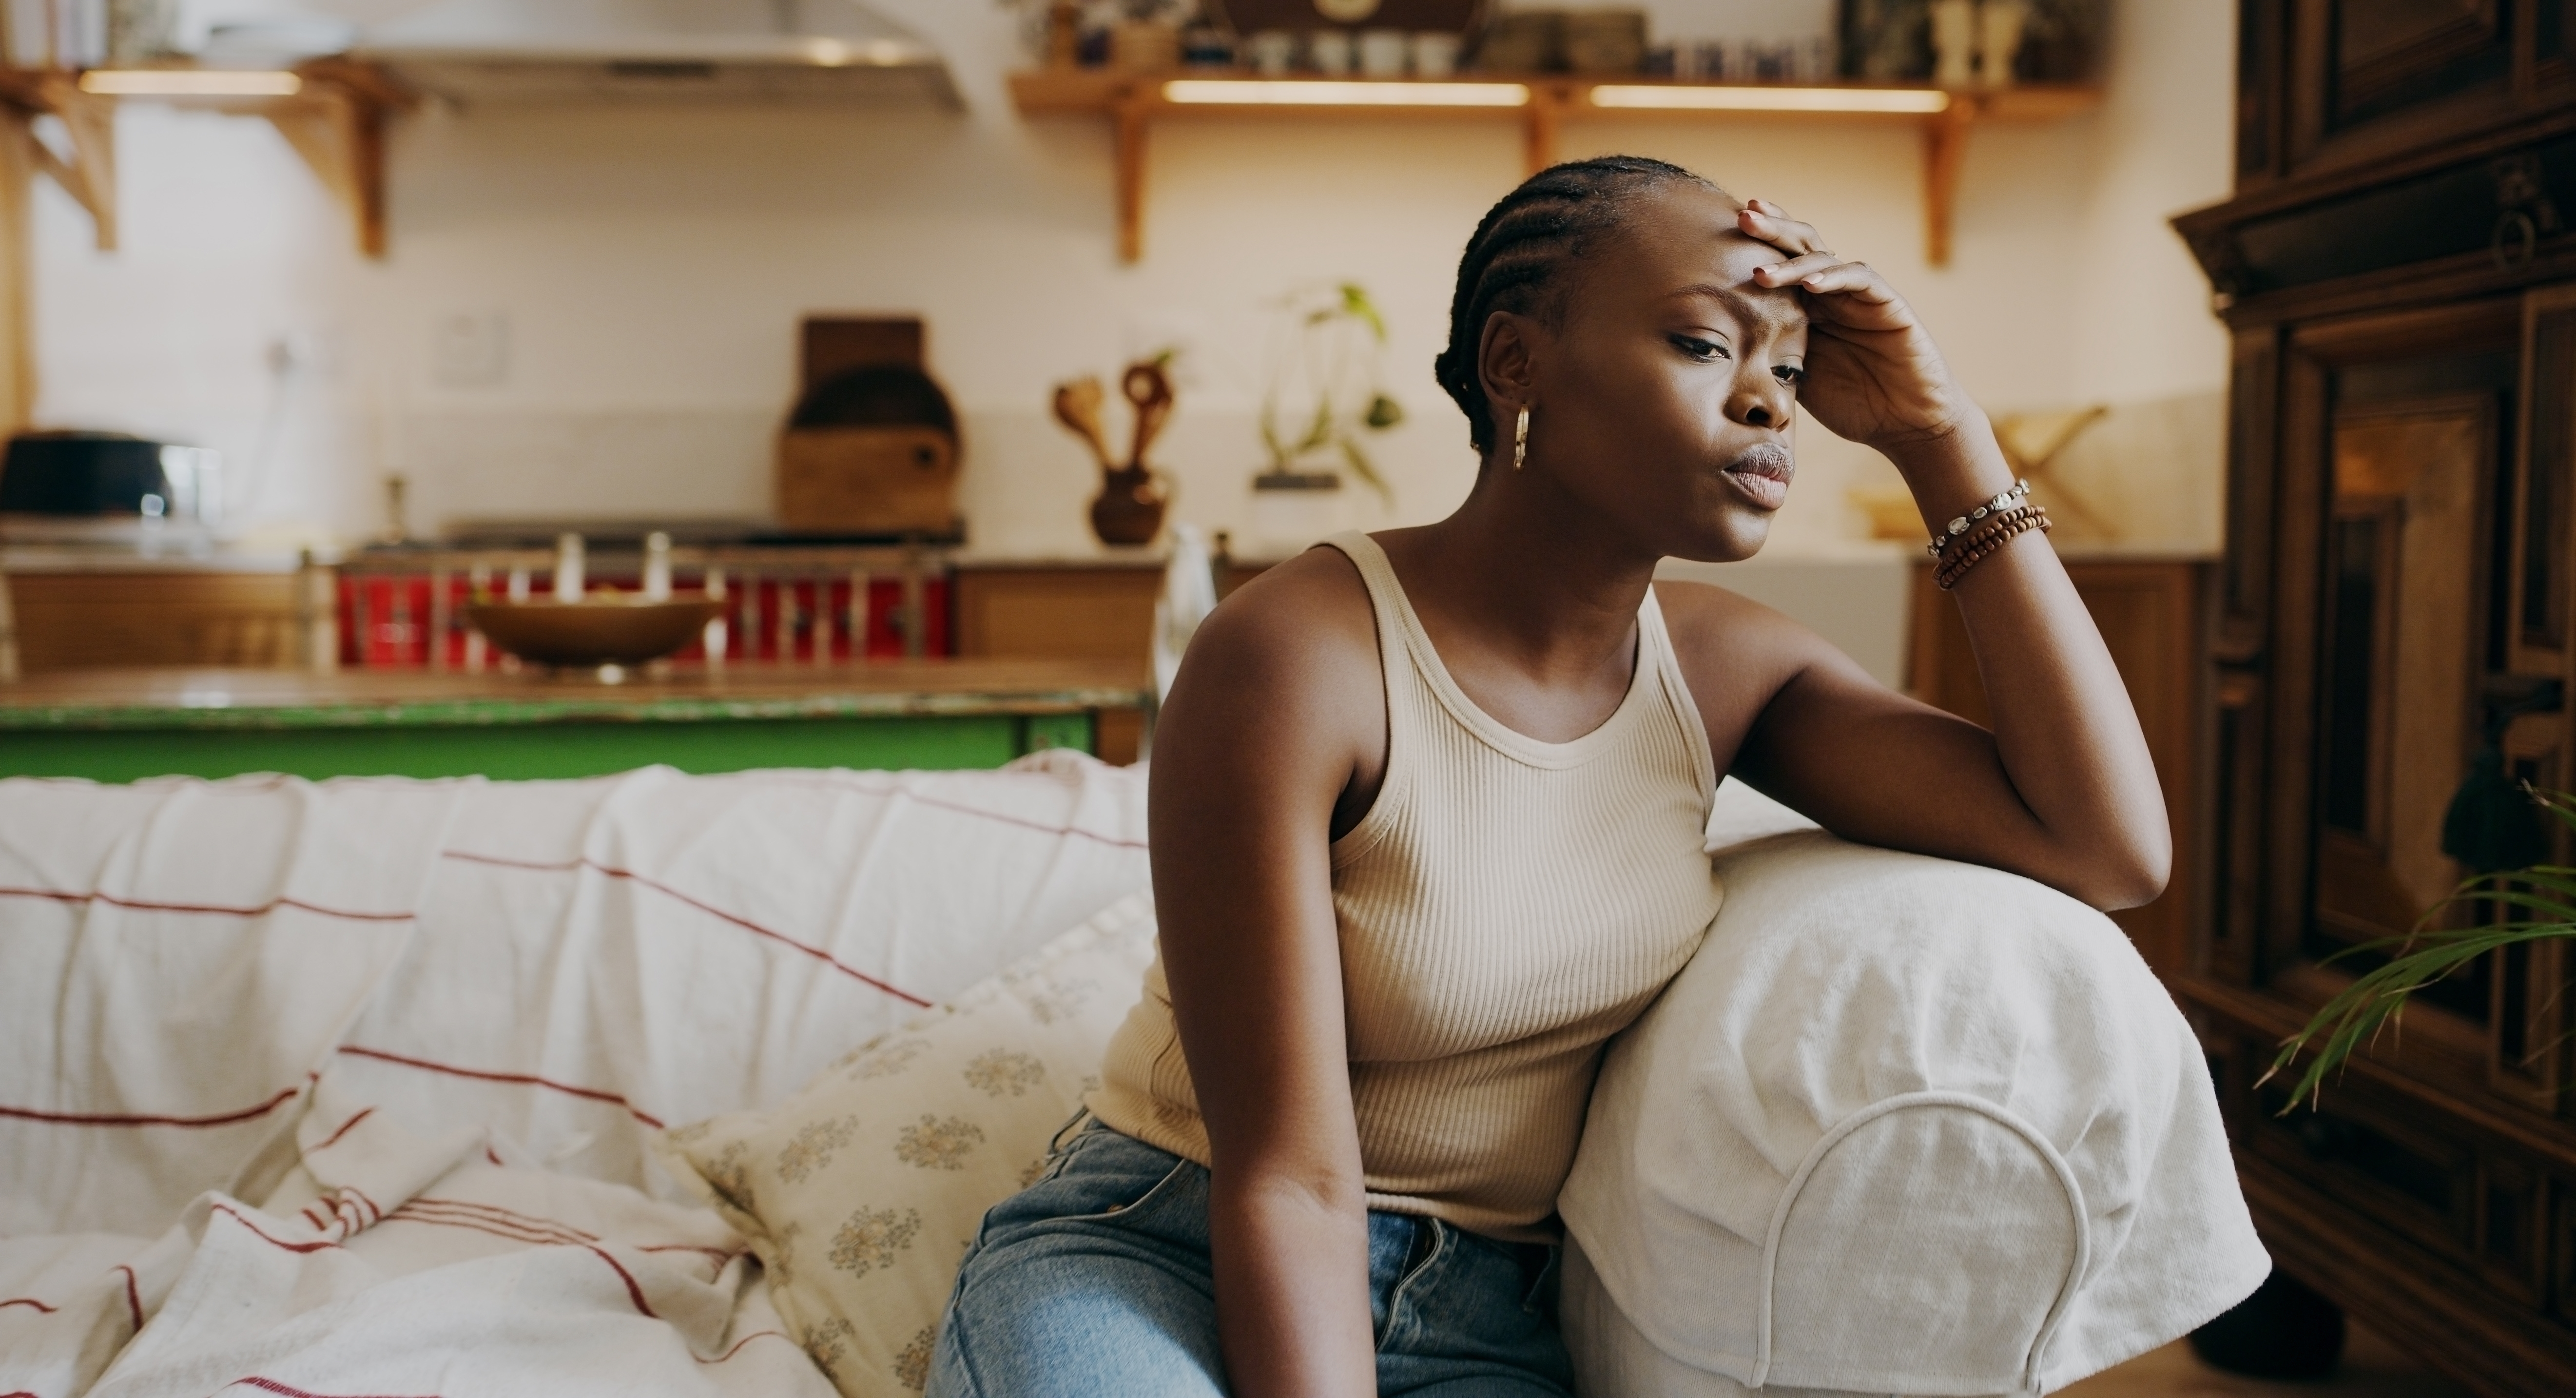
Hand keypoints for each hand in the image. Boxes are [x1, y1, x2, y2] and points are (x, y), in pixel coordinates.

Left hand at [1738, 199, 1967, 454]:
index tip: (1727, 224)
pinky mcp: (1888, 304)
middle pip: (1801, 249)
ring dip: (1792, 263)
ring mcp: (1860, 295)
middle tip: (1744, 216)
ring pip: (1826, 260)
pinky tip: (1810, 284)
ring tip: (1761, 272)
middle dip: (1772, 231)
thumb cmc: (1853, 404)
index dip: (1759, 242)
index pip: (1781, 262)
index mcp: (1809, 307)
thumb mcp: (1797, 381)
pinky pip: (1860, 280)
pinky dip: (1834, 278)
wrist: (1905, 423)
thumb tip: (1718, 356)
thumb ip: (1770, 359)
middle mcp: (1833, 293)